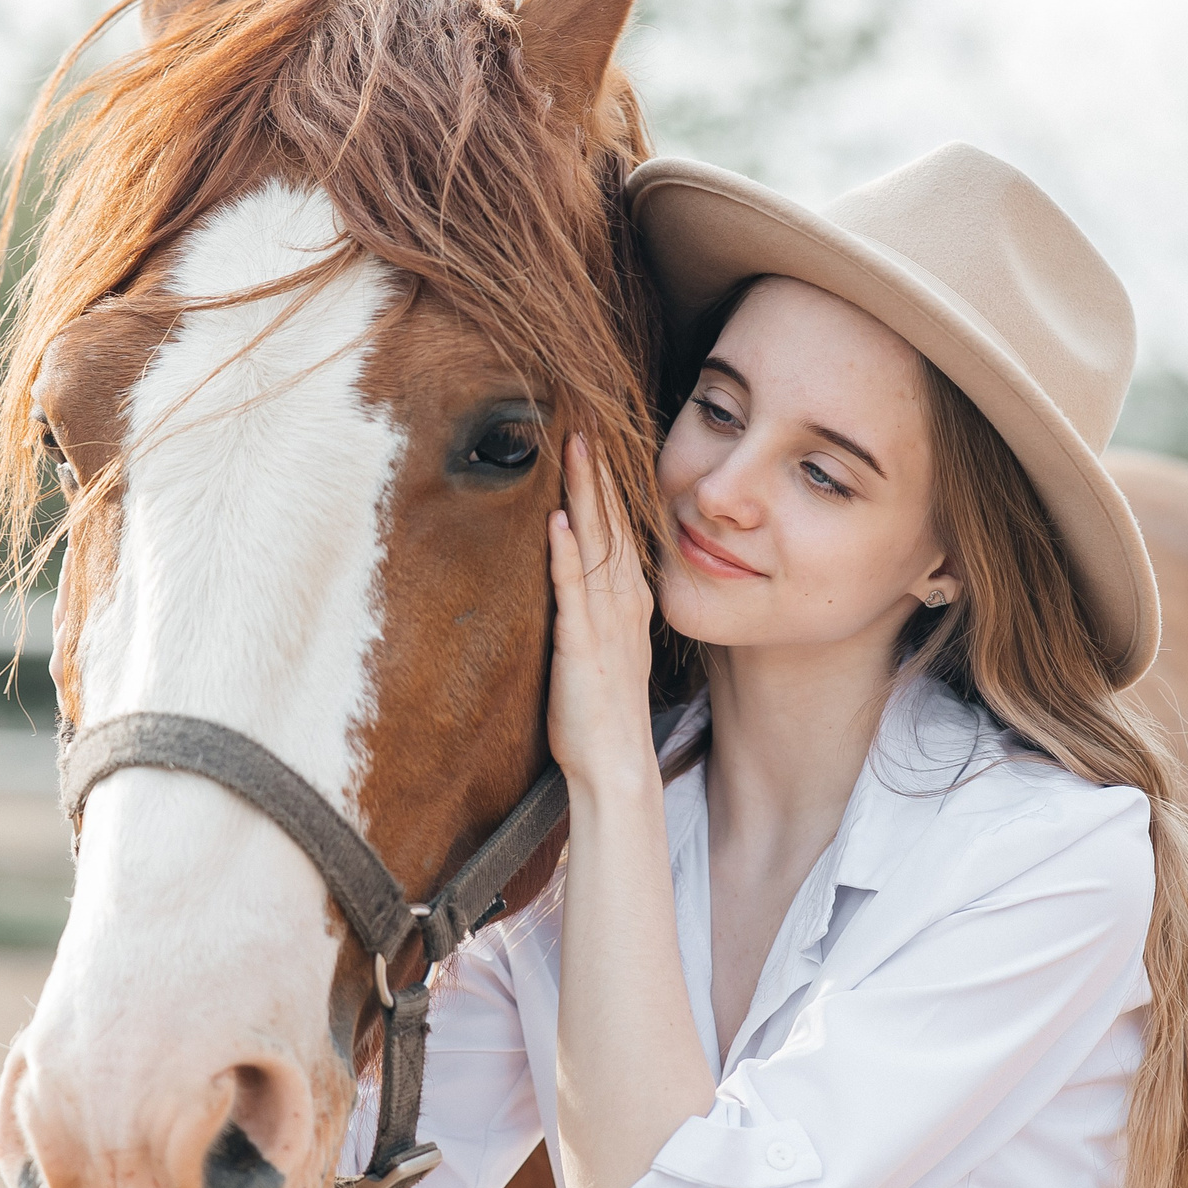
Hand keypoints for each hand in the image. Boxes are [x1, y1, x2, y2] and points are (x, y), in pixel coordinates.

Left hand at [547, 434, 656, 796]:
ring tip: (575, 449)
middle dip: (597, 473)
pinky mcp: (582, 645)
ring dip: (585, 496)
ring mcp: (604, 622)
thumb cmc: (602, 713)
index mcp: (628, 601)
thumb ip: (593, 610)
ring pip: (596, 544)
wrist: (616, 764)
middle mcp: (622, 603)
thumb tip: (573, 577)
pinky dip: (566, 554)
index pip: (619, 529)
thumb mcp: (603, 649)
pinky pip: (573, 592)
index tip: (594, 442)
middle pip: (611, 524)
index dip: (607, 484)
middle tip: (585, 424)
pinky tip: (559, 522)